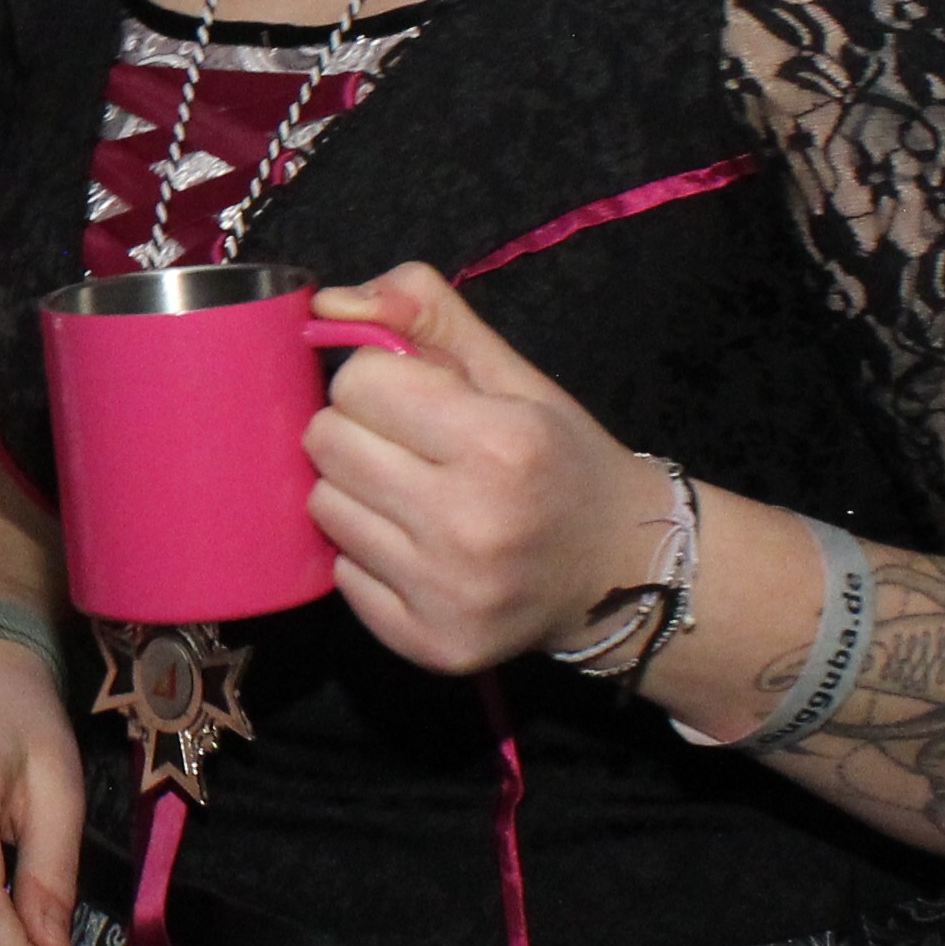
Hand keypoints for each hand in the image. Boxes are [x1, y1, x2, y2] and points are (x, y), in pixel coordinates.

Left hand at [304, 263, 654, 676]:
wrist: (621, 572)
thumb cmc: (560, 461)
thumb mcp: (513, 375)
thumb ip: (427, 315)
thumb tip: (329, 301)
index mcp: (502, 443)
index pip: (358, 382)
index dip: (378, 380)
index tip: (414, 400)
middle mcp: (473, 523)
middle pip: (327, 442)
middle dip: (356, 431)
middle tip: (406, 447)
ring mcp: (449, 593)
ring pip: (323, 508)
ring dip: (355, 492)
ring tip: (412, 497)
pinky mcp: (430, 644)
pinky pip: (340, 576)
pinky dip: (366, 555)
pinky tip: (417, 550)